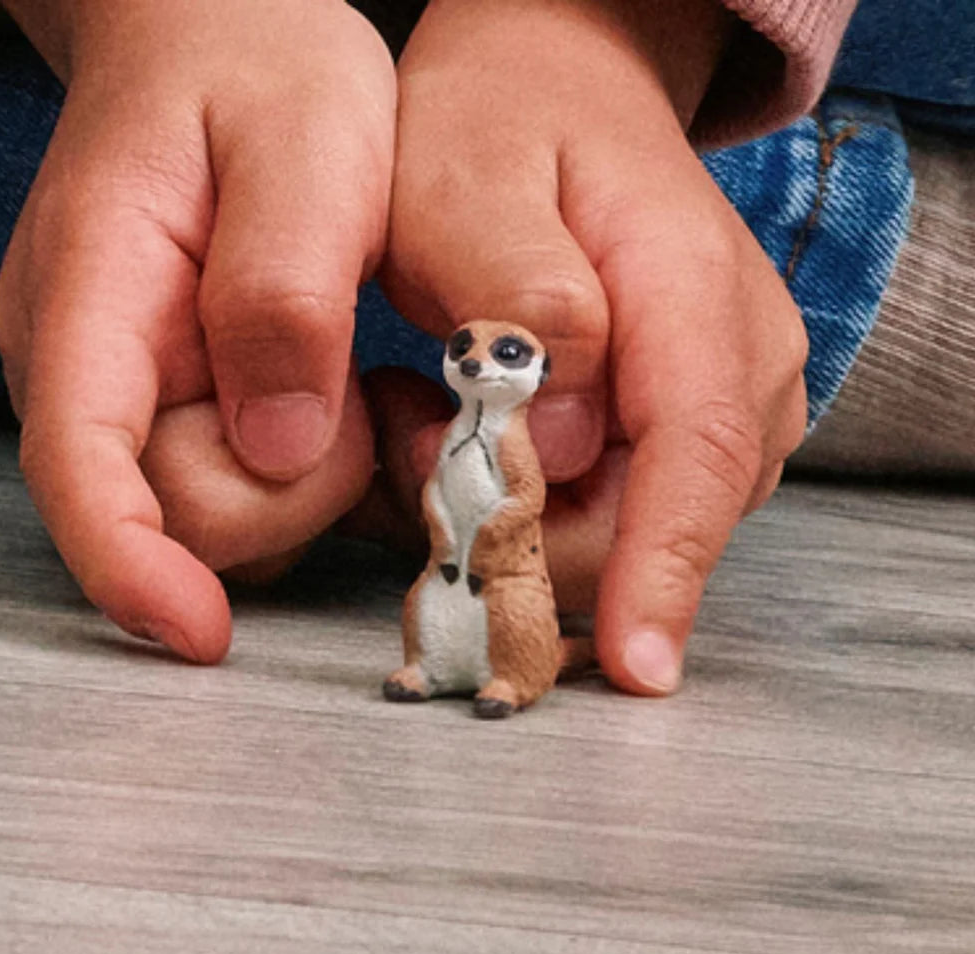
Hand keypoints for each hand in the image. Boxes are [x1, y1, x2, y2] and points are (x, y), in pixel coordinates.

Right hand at [0, 0, 395, 659]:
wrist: (219, 32)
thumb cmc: (255, 66)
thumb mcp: (306, 150)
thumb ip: (285, 296)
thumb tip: (279, 445)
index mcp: (96, 298)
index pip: (80, 470)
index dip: (132, 568)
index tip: (198, 632)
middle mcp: (93, 365)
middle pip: (172, 519)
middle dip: (284, 493)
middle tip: (352, 389)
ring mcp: (137, 392)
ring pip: (215, 519)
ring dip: (304, 484)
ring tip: (345, 375)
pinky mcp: (184, 406)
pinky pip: (245, 491)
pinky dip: (307, 473)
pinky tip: (334, 396)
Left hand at [372, 0, 807, 693]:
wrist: (556, 86)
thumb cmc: (505, 120)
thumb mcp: (467, 177)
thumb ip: (519, 297)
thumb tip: (564, 442)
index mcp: (693, 291)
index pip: (696, 456)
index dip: (664, 574)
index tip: (636, 670)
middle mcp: (738, 355)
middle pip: (659, 517)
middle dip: (533, 537)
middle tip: (412, 445)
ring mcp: (723, 391)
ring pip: (638, 522)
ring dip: (526, 517)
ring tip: (428, 417)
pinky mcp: (690, 413)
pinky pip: (624, 501)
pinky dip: (541, 502)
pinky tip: (475, 436)